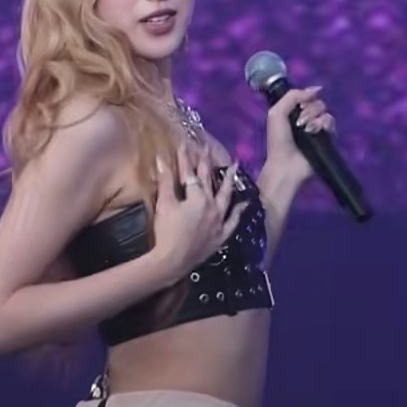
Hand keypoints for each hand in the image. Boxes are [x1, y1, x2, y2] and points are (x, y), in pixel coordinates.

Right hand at [151, 143, 249, 285]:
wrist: (172, 261)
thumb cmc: (167, 231)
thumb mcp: (165, 204)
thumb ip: (166, 181)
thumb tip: (162, 160)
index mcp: (197, 197)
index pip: (191, 173)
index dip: (186, 158)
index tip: (185, 144)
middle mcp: (212, 206)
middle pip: (210, 180)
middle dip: (208, 163)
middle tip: (209, 148)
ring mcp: (219, 221)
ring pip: (227, 197)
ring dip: (229, 181)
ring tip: (235, 167)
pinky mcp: (221, 235)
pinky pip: (234, 221)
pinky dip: (239, 212)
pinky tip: (244, 204)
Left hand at [264, 85, 336, 187]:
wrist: (286, 163)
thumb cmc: (278, 139)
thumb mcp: (277, 112)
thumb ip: (293, 96)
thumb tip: (317, 89)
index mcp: (294, 111)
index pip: (307, 96)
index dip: (305, 98)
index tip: (300, 105)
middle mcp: (307, 118)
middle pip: (318, 103)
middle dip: (309, 110)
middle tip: (300, 122)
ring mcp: (318, 128)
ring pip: (325, 112)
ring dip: (315, 118)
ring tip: (307, 129)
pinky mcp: (327, 138)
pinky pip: (332, 123)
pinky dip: (325, 125)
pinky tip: (317, 132)